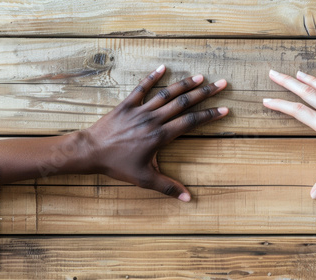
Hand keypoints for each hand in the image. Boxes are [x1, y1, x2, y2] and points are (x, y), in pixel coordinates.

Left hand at [85, 65, 227, 201]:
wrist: (90, 152)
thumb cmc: (117, 166)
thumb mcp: (144, 180)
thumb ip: (168, 187)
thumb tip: (189, 199)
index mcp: (160, 136)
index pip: (190, 122)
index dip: (209, 115)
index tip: (225, 109)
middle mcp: (153, 119)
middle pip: (183, 103)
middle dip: (205, 94)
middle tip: (221, 84)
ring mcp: (140, 110)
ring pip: (167, 94)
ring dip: (185, 84)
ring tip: (201, 77)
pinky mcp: (127, 105)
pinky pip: (141, 88)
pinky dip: (152, 77)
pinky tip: (163, 67)